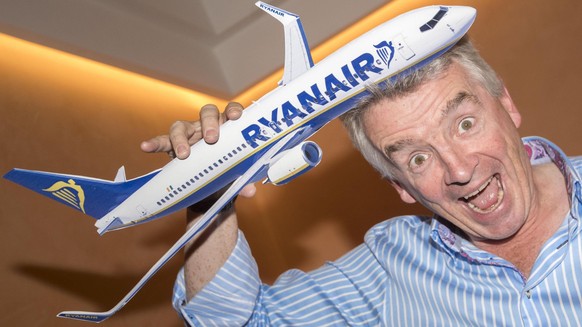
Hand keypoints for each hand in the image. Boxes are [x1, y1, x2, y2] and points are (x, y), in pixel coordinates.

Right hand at [140, 102, 255, 197]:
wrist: (210, 192)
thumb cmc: (226, 176)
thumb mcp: (236, 179)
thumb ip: (243, 182)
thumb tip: (250, 191)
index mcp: (227, 129)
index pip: (230, 111)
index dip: (233, 111)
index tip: (235, 117)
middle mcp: (207, 127)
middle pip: (207, 113)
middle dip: (209, 123)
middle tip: (212, 139)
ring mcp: (189, 134)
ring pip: (182, 125)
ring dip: (181, 137)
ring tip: (184, 154)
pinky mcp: (172, 146)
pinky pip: (161, 141)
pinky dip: (154, 143)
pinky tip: (145, 147)